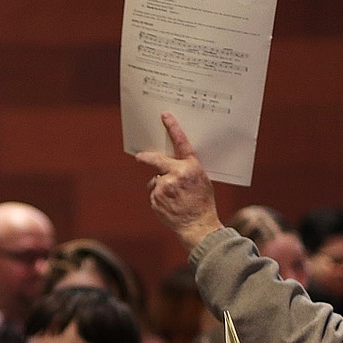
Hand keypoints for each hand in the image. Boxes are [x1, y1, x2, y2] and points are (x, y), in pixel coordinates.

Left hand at [134, 112, 222, 250]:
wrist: (197, 226)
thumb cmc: (202, 203)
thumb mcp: (201, 181)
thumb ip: (186, 170)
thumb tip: (169, 165)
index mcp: (191, 168)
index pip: (181, 144)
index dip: (173, 128)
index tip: (165, 117)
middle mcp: (176, 175)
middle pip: (156, 161)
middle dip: (147, 158)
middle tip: (140, 156)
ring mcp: (163, 187)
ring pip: (156, 180)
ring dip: (161, 185)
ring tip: (175, 197)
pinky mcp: (155, 199)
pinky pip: (154, 193)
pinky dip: (159, 197)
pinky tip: (170, 205)